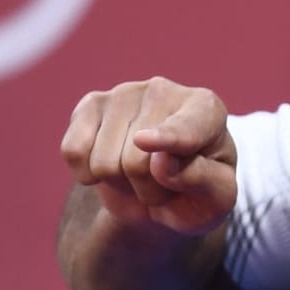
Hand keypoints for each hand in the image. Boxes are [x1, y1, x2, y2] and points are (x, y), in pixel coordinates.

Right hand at [60, 77, 236, 236]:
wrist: (165, 190)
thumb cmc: (197, 191)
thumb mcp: (216, 198)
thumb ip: (200, 180)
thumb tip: (161, 162)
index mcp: (207, 110)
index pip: (186, 127)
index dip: (168, 138)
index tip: (145, 142)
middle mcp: (165, 91)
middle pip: (137, 162)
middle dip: (148, 189)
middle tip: (163, 184)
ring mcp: (124, 93)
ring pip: (104, 163)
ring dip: (121, 185)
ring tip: (141, 176)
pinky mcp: (90, 105)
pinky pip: (73, 152)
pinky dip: (87, 175)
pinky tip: (110, 167)